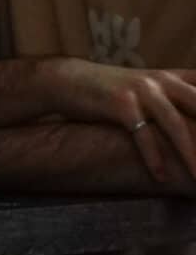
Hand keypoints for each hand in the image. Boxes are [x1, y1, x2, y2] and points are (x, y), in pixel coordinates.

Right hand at [42, 58, 195, 184]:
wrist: (71, 81)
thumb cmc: (113, 91)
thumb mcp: (148, 88)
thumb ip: (173, 98)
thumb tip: (190, 117)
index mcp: (173, 78)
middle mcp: (162, 82)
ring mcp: (142, 92)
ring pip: (175, 125)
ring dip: (190, 154)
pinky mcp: (120, 105)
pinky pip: (142, 134)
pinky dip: (153, 157)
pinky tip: (161, 176)